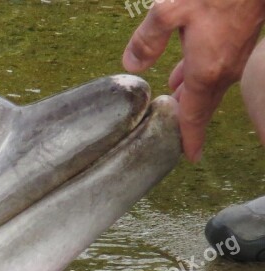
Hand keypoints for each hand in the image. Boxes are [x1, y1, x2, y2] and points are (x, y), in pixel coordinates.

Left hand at [123, 0, 264, 160]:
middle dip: (187, 122)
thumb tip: (131, 65)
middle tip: (173, 137)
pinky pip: (214, 72)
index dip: (190, 138)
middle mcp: (223, 71)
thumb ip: (147, 39)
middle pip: (201, 106)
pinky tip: (182, 76)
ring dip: (189, 100)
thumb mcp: (170, 10)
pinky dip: (197, 80)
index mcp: (206, 71)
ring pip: (208, 88)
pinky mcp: (239, 44)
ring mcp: (234, 59)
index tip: (190, 156)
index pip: (194, 116)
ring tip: (170, 109)